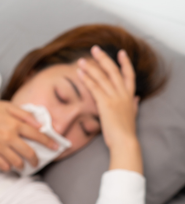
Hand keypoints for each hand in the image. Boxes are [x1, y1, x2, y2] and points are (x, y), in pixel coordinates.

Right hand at [0, 87, 57, 171]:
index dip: (49, 143)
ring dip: (23, 165)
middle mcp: (8, 137)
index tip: (56, 148)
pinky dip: (9, 167)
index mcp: (15, 124)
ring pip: (17, 163)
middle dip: (36, 160)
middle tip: (37, 162)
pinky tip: (9, 164)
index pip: (37, 136)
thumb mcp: (8, 106)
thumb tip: (40, 125)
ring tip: (23, 165)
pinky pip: (3, 166)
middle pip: (29, 153)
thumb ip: (26, 115)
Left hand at [77, 46, 142, 172]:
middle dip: (103, 58)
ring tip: (82, 60)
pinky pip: (95, 88)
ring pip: (102, 77)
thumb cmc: (125, 132)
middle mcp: (123, 93)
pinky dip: (87, 79)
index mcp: (130, 96)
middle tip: (94, 49)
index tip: (120, 52)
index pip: (129, 75)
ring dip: (91, 67)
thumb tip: (136, 99)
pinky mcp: (105, 103)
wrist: (124, 141)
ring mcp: (114, 97)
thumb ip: (133, 105)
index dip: (125, 63)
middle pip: (113, 71)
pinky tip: (80, 73)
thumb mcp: (132, 115)